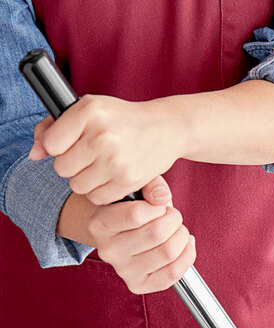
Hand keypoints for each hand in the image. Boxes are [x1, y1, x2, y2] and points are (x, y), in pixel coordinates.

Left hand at [29, 95, 183, 204]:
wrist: (166, 129)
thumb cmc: (122, 120)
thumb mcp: (89, 110)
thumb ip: (53, 128)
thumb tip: (34, 155)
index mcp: (89, 111)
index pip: (51, 145)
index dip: (58, 147)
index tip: (72, 144)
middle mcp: (101, 135)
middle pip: (62, 168)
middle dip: (72, 166)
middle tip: (89, 158)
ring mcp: (116, 160)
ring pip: (78, 186)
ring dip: (86, 181)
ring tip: (100, 168)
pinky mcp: (128, 180)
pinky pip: (98, 197)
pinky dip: (101, 192)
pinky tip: (111, 178)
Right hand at [86, 177, 195, 293]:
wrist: (125, 234)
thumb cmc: (135, 208)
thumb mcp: (138, 188)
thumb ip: (151, 185)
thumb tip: (162, 198)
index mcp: (100, 223)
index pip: (136, 214)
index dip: (158, 207)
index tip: (160, 206)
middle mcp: (108, 250)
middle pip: (157, 234)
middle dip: (174, 220)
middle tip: (173, 217)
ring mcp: (123, 270)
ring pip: (168, 252)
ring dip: (182, 236)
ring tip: (178, 230)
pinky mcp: (138, 285)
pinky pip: (172, 274)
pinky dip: (187, 256)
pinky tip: (185, 245)